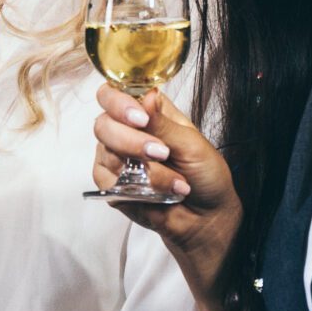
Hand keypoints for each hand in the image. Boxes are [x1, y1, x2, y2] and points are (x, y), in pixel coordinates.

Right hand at [93, 83, 240, 277]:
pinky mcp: (112, 184)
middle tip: (160, 153)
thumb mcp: (192, 145)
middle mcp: (126, 131)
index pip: (115, 93)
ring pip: (106, 152)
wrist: (207, 217)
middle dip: (131, 140)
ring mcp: (116, 157)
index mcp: (148, 111)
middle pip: (104, 123)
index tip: (138, 118)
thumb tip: (147, 96)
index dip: (118, 102)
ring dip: (145, 169)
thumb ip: (163, 124)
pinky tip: (160, 193)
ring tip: (176, 181)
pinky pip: (108, 181)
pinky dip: (137, 188)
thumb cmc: (205, 175)